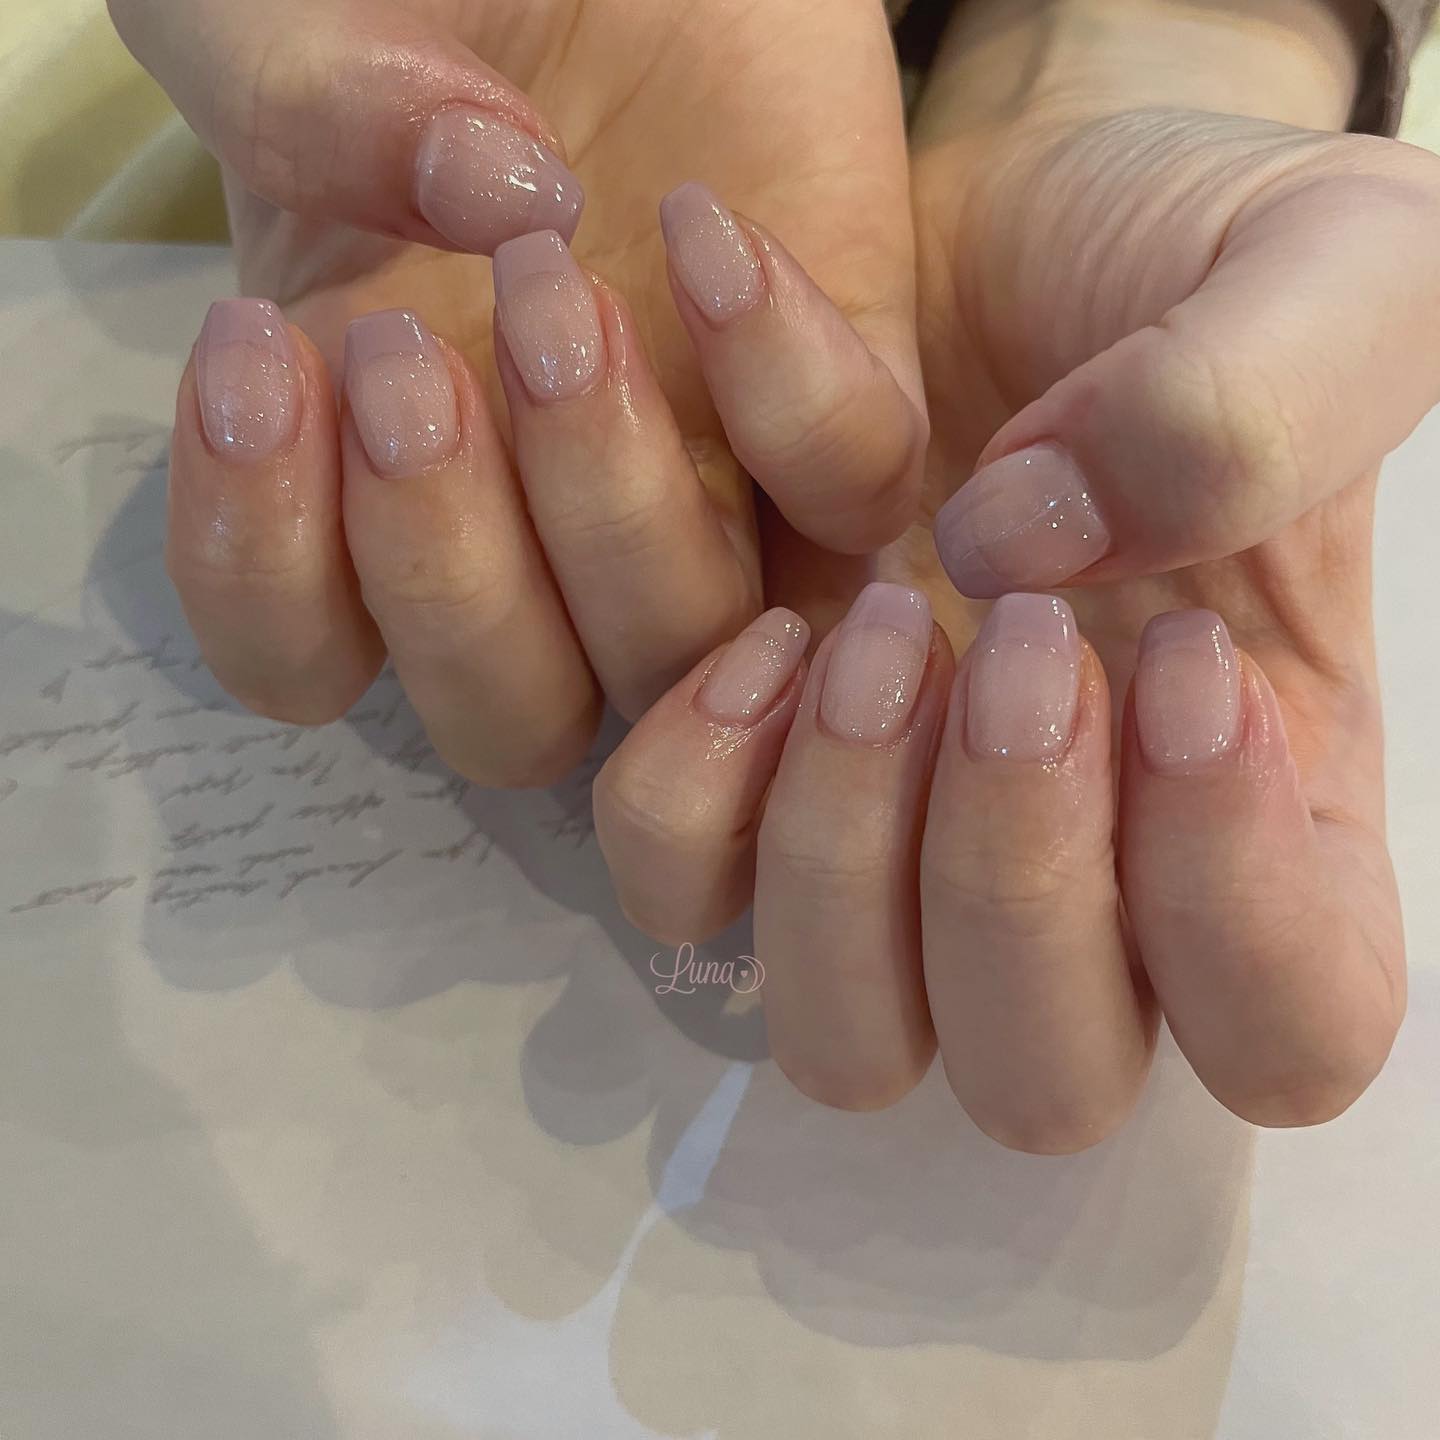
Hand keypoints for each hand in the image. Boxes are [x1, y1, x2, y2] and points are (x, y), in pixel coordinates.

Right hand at [108, 0, 926, 781]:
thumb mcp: (282, 11)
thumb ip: (298, 99)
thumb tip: (476, 202)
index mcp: (371, 480)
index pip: (305, 659)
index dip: (267, 571)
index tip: (263, 360)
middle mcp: (542, 535)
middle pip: (511, 722)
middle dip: (449, 572)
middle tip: (408, 352)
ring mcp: (706, 492)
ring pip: (678, 651)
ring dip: (608, 507)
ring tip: (548, 281)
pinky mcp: (844, 406)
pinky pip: (851, 489)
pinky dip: (790, 392)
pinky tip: (706, 232)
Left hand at [595, 3, 1439, 1147]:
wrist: (1002, 219)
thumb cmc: (1186, 256)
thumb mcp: (1318, 274)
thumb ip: (1250, 411)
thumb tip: (1021, 555)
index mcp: (1265, 810)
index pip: (1286, 1024)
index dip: (1226, 900)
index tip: (1175, 664)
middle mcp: (1078, 878)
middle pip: (1038, 1081)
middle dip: (1010, 882)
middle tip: (1006, 642)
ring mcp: (893, 849)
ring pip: (841, 1037)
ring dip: (838, 852)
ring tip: (869, 624)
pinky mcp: (746, 775)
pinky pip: (676, 882)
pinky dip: (692, 782)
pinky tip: (759, 624)